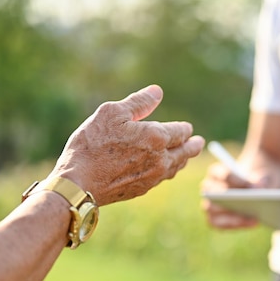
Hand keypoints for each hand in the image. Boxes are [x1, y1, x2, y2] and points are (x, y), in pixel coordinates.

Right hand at [49, 85, 204, 205]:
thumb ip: (139, 103)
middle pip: (185, 152)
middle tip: (200, 143)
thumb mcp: (112, 113)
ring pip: (176, 167)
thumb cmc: (92, 144)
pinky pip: (164, 178)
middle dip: (193, 145)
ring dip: (183, 159)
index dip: (184, 129)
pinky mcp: (143, 188)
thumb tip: (158, 91)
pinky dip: (169, 170)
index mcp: (156, 138)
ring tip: (186, 155)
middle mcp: (161, 159)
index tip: (187, 128)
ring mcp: (154, 176)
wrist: (79, 183)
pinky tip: (166, 168)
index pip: (180, 132)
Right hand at [200, 162, 264, 228]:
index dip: (238, 181)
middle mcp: (208, 188)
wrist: (250, 191)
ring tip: (254, 217)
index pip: (224, 175)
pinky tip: (253, 223)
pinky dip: (237, 224)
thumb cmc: (253, 181)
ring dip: (234, 214)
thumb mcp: (261, 177)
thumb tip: (258, 188)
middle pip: (217, 194)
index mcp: (216, 172)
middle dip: (233, 199)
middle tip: (250, 203)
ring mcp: (208, 205)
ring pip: (216, 210)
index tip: (251, 186)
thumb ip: (260, 180)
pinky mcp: (213, 219)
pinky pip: (221, 224)